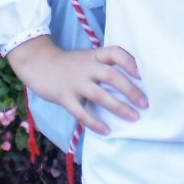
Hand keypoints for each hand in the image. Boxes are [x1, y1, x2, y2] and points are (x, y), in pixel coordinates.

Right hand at [6, 36, 147, 135]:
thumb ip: (104, 64)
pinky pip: (81, 112)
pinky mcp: (64, 97)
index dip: (130, 62)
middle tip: (145, 103)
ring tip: (133, 117)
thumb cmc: (69, 63)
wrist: (38, 63)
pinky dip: (94, 123)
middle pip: (111, 76)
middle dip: (130, 90)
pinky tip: (106, 131)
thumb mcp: (87, 57)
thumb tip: (133, 80)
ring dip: (118, 107)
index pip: (115, 53)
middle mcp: (85, 67)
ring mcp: (74, 82)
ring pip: (99, 95)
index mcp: (93, 55)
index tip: (143, 74)